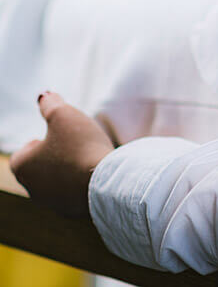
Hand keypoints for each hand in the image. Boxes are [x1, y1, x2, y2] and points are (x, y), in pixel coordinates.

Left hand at [11, 91, 115, 219]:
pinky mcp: (72, 212)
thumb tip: (44, 96)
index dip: (43, 139)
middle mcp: (31, 188)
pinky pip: (74, 194)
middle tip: (77, 145)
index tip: (61, 135)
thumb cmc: (80, 147)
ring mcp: (51, 203)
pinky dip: (83, 184)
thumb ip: (50, 104)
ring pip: (57, 182)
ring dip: (70, 170)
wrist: (106, 183)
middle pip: (41, 167)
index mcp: (22, 166)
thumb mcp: (64, 115)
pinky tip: (97, 175)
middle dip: (56, 156)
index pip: (26, 150)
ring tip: (89, 159)